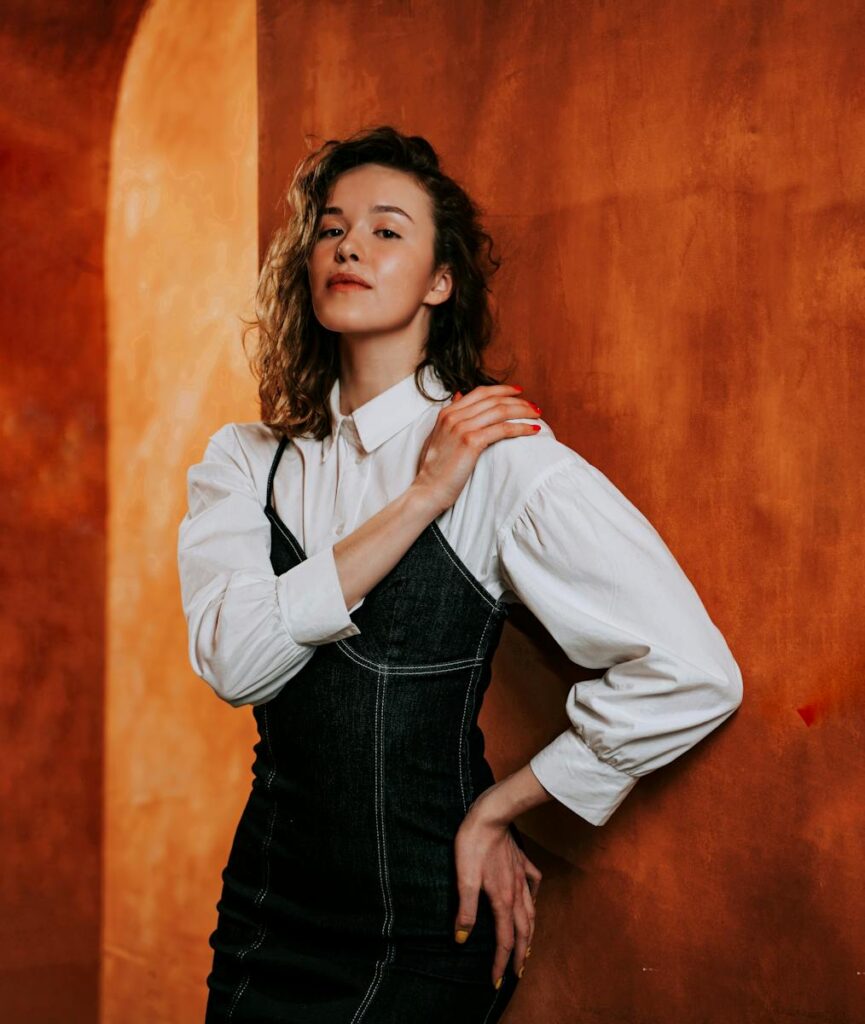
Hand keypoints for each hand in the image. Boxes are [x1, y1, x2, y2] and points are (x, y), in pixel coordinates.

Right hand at [413, 384, 541, 514]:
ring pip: (500, 411)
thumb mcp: (438, 436)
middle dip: (517, 401)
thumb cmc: (434, 469)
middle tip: (534, 406)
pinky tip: (533, 430)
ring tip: (537, 416)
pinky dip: (521, 428)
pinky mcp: (470, 442)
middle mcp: (454, 416)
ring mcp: (461, 428)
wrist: (428, 490)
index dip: (502, 390)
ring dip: (523, 411)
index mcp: (447, 413)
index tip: (519, 392)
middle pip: (493, 399)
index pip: (480, 392)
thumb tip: (459, 396)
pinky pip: (502, 429)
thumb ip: (451, 416)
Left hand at [452, 787, 542, 987]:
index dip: (501, 963)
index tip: (497, 982)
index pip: (505, 939)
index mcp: (502, 899)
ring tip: (529, 947)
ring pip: (531, 912)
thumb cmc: (473, 843)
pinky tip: (533, 900)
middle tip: (518, 974)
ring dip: (530, 933)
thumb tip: (461, 938)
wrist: (490, 814)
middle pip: (522, 931)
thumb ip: (465, 910)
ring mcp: (522, 877)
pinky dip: (534, 898)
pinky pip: (533, 885)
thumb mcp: (464, 877)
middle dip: (520, 955)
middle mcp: (516, 892)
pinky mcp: (522, 862)